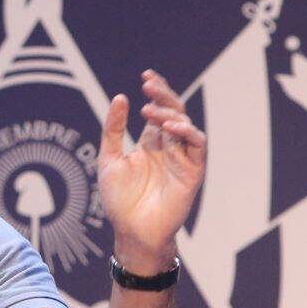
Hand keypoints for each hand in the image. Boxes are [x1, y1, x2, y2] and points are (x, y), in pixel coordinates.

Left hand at [98, 70, 206, 274]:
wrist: (131, 231)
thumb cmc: (119, 200)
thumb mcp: (109, 159)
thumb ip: (114, 129)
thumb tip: (120, 97)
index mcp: (151, 143)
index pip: (158, 110)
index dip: (157, 91)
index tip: (146, 76)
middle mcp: (169, 147)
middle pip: (174, 112)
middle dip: (164, 95)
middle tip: (149, 84)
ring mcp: (182, 158)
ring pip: (186, 125)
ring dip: (171, 113)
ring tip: (152, 110)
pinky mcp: (192, 172)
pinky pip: (197, 145)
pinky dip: (187, 132)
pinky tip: (171, 127)